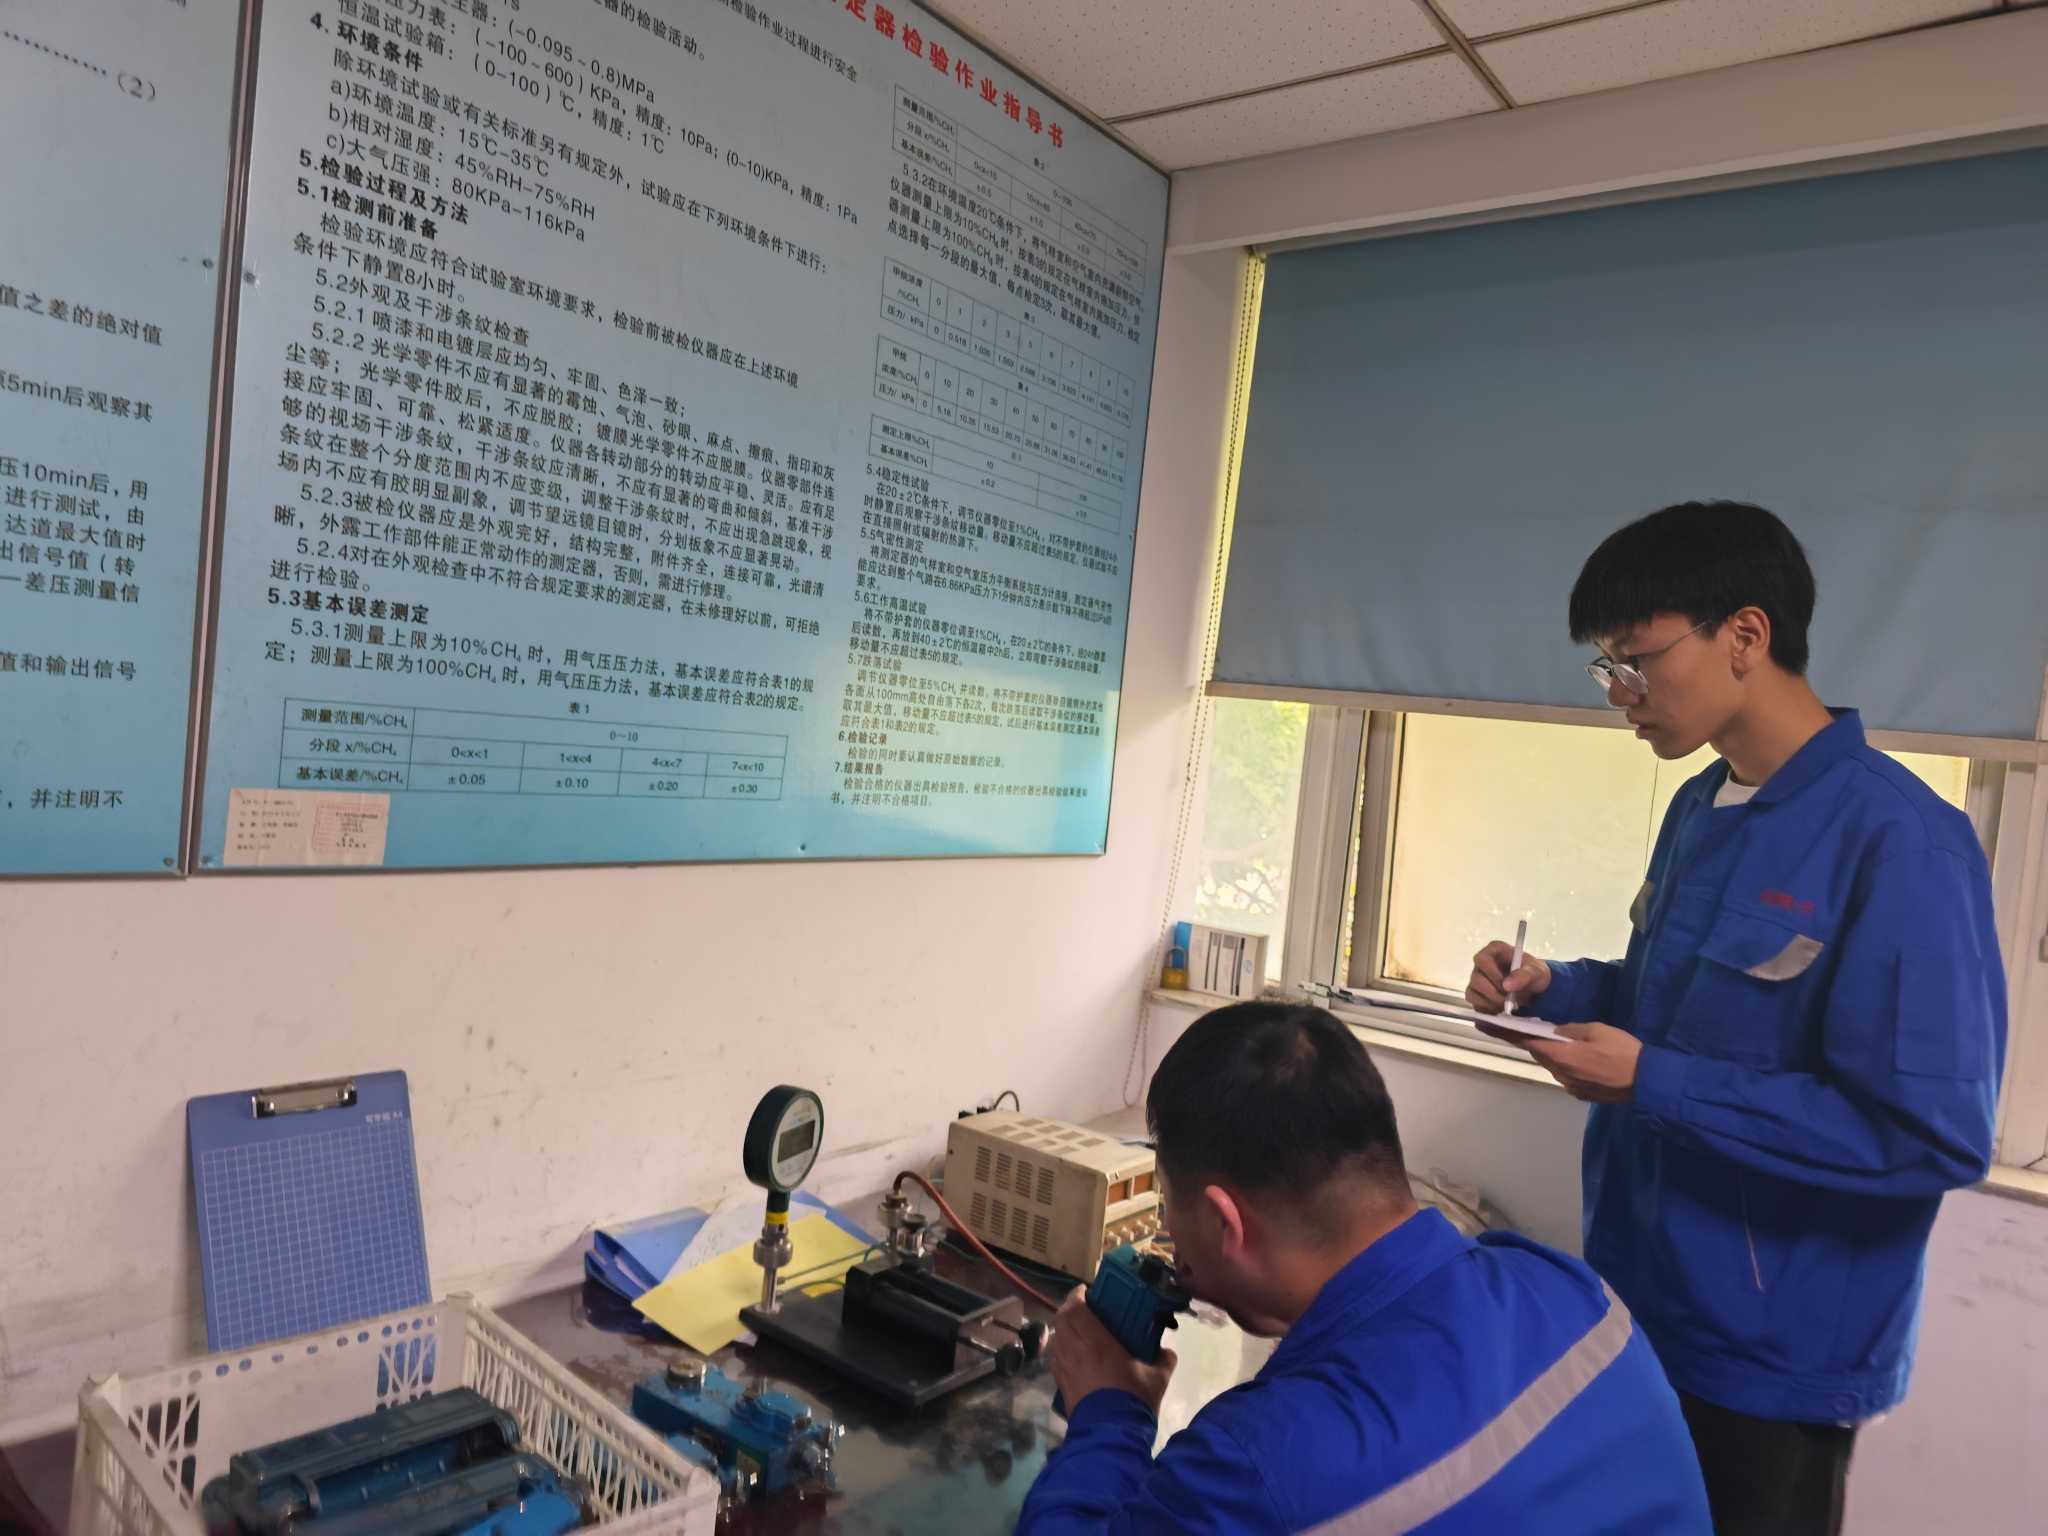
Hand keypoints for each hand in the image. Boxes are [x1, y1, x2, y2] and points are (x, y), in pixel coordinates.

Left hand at [1048, 1286, 1177, 1417]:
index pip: (1076, 1307)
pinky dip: (1064, 1348)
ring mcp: (1064, 1366)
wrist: (1109, 1435)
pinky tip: (1077, 1356)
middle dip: (1070, 1307)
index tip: (1087, 1290)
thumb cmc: (1132, 1400)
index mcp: (1096, 1341)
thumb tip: (1167, 1351)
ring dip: (1066, 1328)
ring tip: (1081, 1330)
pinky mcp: (1060, 1383)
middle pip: (1062, 1318)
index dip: (1078, 1294)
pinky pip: (1057, 1356)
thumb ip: (1164, 1360)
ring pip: (1057, 1337)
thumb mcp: (1157, 1379)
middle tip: (1085, 1307)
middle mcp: (1074, 1349)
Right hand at [1467, 941, 1552, 1014]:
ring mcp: (1477, 979)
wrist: (1535, 989)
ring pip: (1473, 992)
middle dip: (1494, 993)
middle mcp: (1482, 963)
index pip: (1482, 959)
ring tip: (1508, 1004)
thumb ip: (1524, 975)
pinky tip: (1500, 1008)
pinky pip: (1475, 1003)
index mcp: (1495, 950)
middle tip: (1509, 1000)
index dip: (1491, 973)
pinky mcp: (1476, 994)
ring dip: (1492, 1002)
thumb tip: (1507, 985)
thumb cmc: (1534, 974)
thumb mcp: (1536, 972)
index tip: (1505, 985)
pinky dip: (1488, 1009)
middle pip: (1477, 979)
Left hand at [1520, 1023, 1641, 1102]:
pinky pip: (1566, 1076)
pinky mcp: (1581, 1094)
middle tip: (1529, 1027)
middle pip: (1540, 1055)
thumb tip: (1554, 1030)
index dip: (1509, 1033)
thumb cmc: (1621, 1050)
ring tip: (1559, 1042)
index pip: (1528, 1042)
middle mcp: (1560, 1074)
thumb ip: (1570, 1029)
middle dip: (1534, 1041)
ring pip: (1553, 1066)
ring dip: (1552, 1054)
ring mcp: (1571, 1086)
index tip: (1490, 1025)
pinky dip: (1566, 1065)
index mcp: (1561, 1056)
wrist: (1646, 1081)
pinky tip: (1580, 1059)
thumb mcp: (1596, 1029)